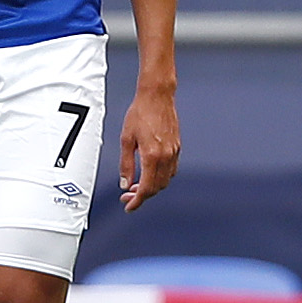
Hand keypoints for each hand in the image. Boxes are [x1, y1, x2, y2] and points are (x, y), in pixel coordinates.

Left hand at [117, 87, 179, 211]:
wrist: (157, 96)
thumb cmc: (141, 112)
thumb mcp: (126, 139)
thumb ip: (126, 164)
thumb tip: (125, 183)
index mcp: (152, 156)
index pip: (146, 188)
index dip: (137, 201)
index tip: (129, 206)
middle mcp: (166, 156)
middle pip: (157, 188)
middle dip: (142, 196)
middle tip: (128, 196)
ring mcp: (174, 152)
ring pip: (165, 181)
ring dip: (152, 187)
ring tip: (137, 185)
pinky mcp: (177, 147)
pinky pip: (171, 170)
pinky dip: (161, 177)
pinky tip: (150, 173)